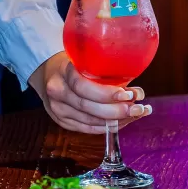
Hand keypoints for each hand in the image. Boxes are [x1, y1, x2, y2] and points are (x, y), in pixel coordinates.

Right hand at [29, 51, 151, 133]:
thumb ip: (108, 73)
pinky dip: (106, 127)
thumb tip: (137, 93)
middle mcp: (57, 92)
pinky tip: (123, 122)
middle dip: (116, 111)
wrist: (50, 73)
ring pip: (88, 121)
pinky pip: (87, 129)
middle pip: (87, 107)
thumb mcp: (87, 59)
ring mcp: (58, 110)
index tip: (126, 95)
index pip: (82, 86)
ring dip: (116, 121)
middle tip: (138, 109)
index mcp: (62, 72)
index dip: (105, 93)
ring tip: (136, 115)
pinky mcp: (62, 122)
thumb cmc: (76, 64)